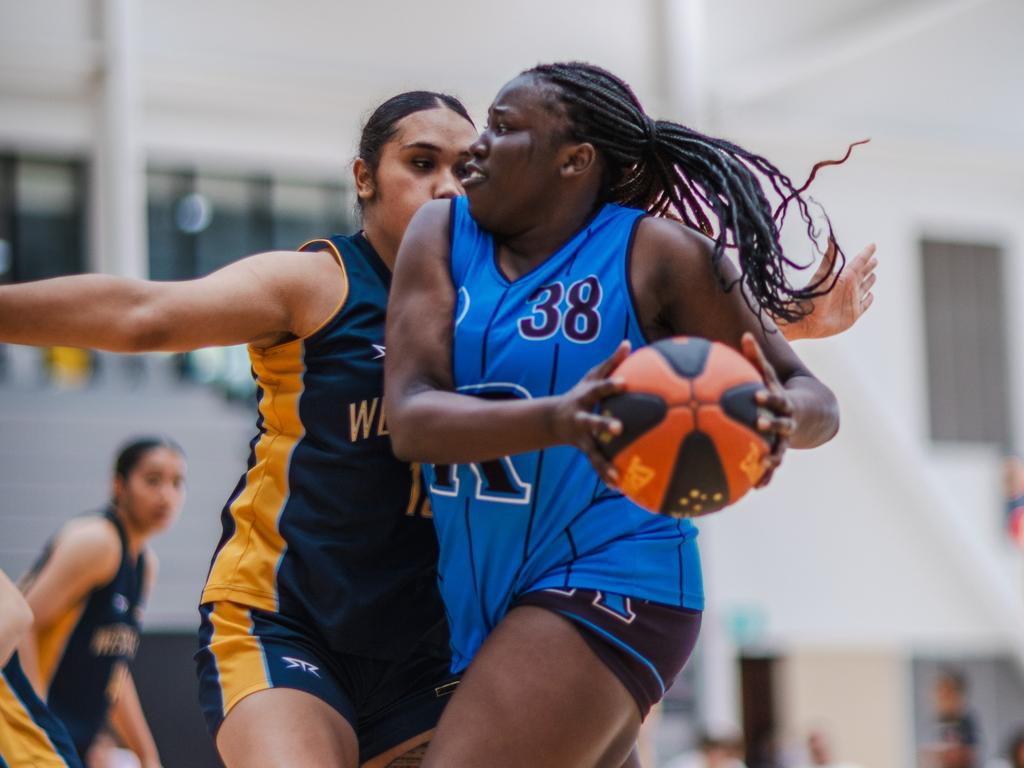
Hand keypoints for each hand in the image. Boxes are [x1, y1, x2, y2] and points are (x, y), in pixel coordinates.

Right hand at [551, 341, 630, 484]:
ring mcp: (581, 436)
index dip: (610, 385)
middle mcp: (581, 417)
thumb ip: (611, 362)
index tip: (624, 382)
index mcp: (585, 397)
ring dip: (603, 462)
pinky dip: (605, 474)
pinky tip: (618, 485)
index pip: (598, 388)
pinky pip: (596, 464)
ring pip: (592, 450)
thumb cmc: (581, 393)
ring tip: (616, 474)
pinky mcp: (585, 450)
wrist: (554, 418)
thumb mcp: (592, 376)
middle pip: (591, 421)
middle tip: (619, 428)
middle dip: (603, 424)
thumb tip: (629, 342)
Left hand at [741, 332, 794, 486]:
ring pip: (780, 449)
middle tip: (759, 425)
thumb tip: (744, 334)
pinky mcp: (779, 452)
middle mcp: (786, 421)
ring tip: (764, 465)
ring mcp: (785, 439)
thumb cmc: (777, 391)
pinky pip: (772, 466)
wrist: (807, 413)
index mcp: (782, 402)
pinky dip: (765, 475)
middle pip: (781, 424)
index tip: (757, 396)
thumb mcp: (769, 375)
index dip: (768, 397)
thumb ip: (756, 358)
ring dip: (773, 457)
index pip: (776, 398)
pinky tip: (756, 486)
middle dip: (772, 425)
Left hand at [783, 241, 876, 339]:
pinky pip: (865, 304)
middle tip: (875, 259)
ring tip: (873, 274)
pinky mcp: (853, 314)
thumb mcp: (822, 275)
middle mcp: (849, 287)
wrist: (807, 319)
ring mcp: (852, 300)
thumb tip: (829, 237)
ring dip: (869, 281)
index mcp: (844, 277)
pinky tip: (871, 295)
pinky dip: (869, 300)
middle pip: (862, 274)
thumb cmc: (812, 297)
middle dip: (869, 266)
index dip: (866, 253)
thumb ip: (828, 258)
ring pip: (864, 288)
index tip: (873, 245)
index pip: (858, 262)